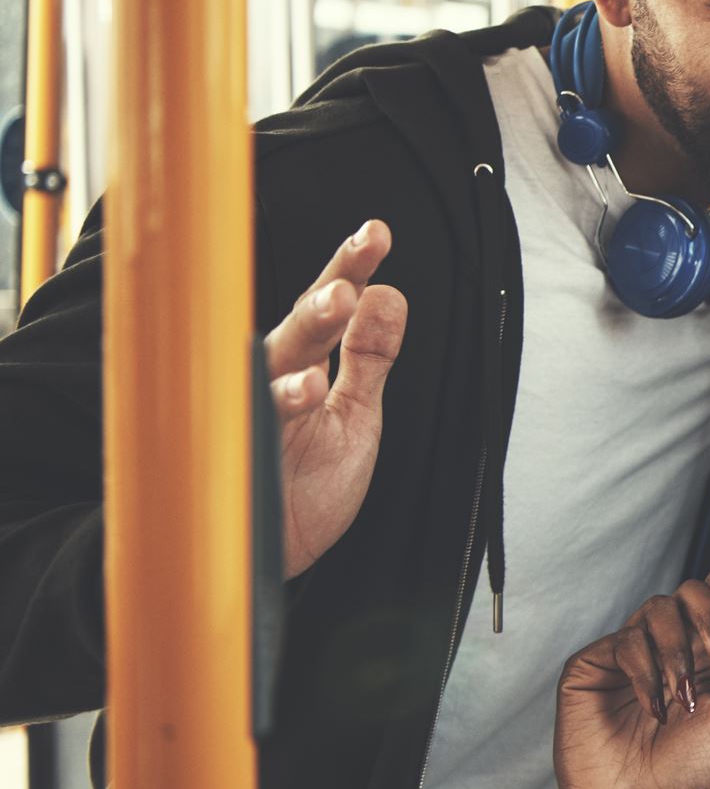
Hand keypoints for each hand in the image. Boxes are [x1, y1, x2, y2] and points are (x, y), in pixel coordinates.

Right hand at [267, 221, 407, 579]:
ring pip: (274, 358)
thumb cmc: (304, 485)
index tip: (378, 233)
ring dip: (307, 328)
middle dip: (328, 294)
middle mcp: (274, 379)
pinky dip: (280, 400)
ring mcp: (254, 414)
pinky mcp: (241, 453)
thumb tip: (390, 293)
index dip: (351, 267)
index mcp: (302, 364)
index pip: (329, 307)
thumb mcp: (355, 415)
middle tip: (356, 273)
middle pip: (299, 323)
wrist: (269, 555)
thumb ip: (371, 357)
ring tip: (340, 301)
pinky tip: (307, 384)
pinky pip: (256, 420)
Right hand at [553, 569, 709, 788]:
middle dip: (709, 616)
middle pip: (687, 593)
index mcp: (704, 657)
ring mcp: (627, 655)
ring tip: (683, 699)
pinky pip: (624, 642)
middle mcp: (666, 649)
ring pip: (656, 612)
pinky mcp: (592, 666)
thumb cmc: (686, 774)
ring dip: (678, 654)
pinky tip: (653, 708)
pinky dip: (645, 673)